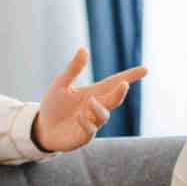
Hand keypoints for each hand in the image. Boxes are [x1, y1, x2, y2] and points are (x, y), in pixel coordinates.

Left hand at [33, 48, 147, 150]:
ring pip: (104, 115)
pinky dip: (87, 122)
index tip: (145, 69)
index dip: (129, 76)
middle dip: (120, 92)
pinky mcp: (84, 136)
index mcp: (93, 93)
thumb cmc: (53, 106)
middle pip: (114, 99)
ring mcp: (92, 122)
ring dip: (99, 108)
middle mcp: (96, 107)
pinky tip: (80, 116)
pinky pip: (91, 130)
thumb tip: (84, 49)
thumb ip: (73, 69)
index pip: (114, 83)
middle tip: (124, 85)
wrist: (41, 128)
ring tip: (89, 102)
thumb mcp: (61, 84)